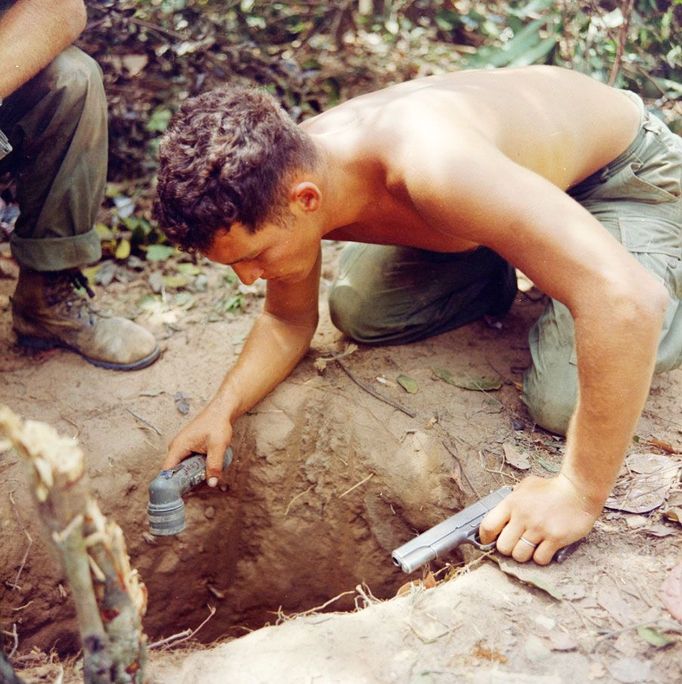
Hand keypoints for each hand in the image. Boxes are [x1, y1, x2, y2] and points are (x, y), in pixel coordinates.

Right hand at [164, 400, 233, 486]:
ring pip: (183, 469)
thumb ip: (214, 465)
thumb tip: (212, 484)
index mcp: (178, 447)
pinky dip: (196, 470)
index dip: (171, 486)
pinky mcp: (189, 449)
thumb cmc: (217, 424)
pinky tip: (207, 474)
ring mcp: (182, 448)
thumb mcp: (218, 446)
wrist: (222, 410)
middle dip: (186, 483)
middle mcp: (177, 448)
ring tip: (206, 483)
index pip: (167, 471)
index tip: (178, 497)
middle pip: (176, 472)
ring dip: (193, 477)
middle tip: (199, 491)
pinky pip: (189, 464)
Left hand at [478, 473, 600, 564]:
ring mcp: (539, 529)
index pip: (488, 526)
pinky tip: (545, 548)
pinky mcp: (555, 539)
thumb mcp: (526, 486)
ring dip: (524, 554)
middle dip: (507, 548)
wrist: (578, 490)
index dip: (485, 538)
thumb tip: (501, 515)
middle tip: (515, 544)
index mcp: (511, 503)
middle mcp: (522, 517)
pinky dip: (541, 557)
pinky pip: (540, 559)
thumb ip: (512, 499)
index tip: (489, 541)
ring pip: (520, 555)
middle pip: (503, 547)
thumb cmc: (551, 488)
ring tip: (531, 546)